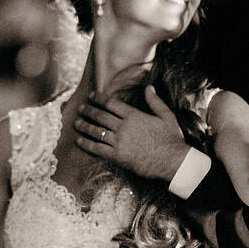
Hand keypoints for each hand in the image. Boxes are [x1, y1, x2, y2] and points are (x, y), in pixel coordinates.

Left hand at [75, 86, 190, 179]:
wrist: (172, 160)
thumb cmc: (171, 139)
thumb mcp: (166, 116)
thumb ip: (155, 101)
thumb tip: (149, 87)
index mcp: (134, 115)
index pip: (111, 104)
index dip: (99, 99)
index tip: (91, 96)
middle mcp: (123, 126)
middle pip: (100, 116)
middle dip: (88, 111)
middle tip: (80, 108)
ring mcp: (119, 141)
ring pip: (96, 131)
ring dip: (84, 126)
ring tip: (76, 123)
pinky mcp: (117, 156)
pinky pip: (97, 149)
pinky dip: (86, 144)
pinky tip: (79, 141)